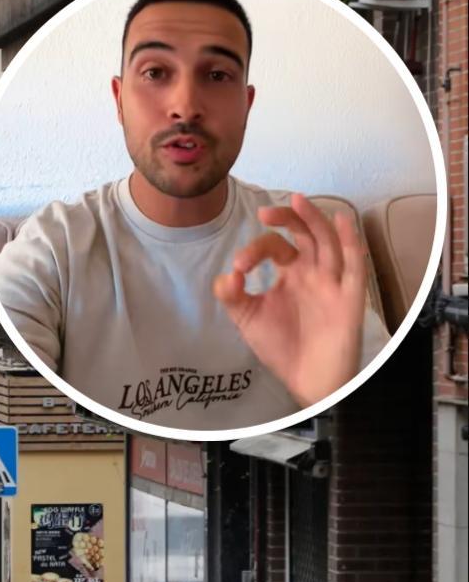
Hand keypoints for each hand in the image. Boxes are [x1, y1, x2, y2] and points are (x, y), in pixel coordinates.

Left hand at [214, 194, 368, 407]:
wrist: (307, 381)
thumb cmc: (283, 347)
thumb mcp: (248, 319)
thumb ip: (232, 296)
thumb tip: (226, 274)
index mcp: (290, 274)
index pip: (274, 247)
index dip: (255, 250)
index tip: (239, 267)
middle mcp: (313, 272)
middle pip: (305, 234)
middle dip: (288, 219)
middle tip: (266, 211)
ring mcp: (332, 282)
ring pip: (328, 242)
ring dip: (314, 220)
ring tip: (298, 200)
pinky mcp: (350, 297)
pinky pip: (355, 265)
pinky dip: (350, 241)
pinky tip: (343, 221)